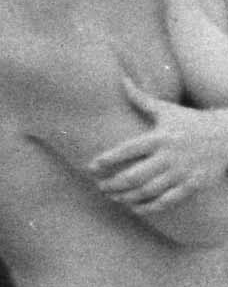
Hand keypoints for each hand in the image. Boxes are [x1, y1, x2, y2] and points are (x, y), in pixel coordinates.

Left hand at [89, 110, 227, 215]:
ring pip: (148, 191)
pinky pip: (167, 201)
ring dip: (127, 197)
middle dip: (113, 184)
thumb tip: (121, 79)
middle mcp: (170, 156)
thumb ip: (141, 99)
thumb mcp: (167, 110)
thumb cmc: (192, 122)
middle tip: (100, 187)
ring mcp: (182, 172)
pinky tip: (135, 208)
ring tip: (113, 197)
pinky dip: (149, 207)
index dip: (107, 160)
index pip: (127, 150)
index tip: (92, 167)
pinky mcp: (194, 184)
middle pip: (134, 175)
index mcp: (161, 137)